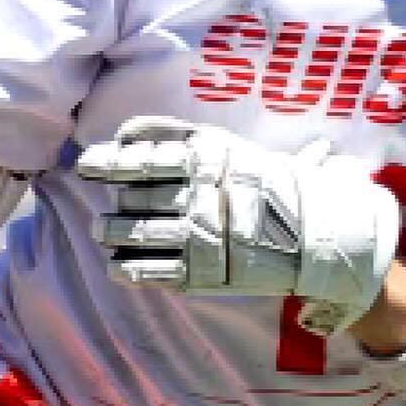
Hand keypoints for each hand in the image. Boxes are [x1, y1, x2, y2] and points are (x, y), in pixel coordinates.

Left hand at [76, 115, 399, 333]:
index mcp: (208, 157)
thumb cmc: (271, 184)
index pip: (149, 154)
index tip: (87, 162)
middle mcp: (199, 192)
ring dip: (113, 232)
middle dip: (116, 198)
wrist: (318, 233)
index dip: (112, 159)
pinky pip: (156, 270)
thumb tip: (125, 133)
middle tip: (103, 201)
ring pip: (139, 231)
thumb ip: (178, 136)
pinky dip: (130, 269)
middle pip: (139, 193)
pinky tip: (115, 268)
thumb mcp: (228, 148)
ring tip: (101, 231)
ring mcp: (201, 234)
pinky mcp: (205, 272)